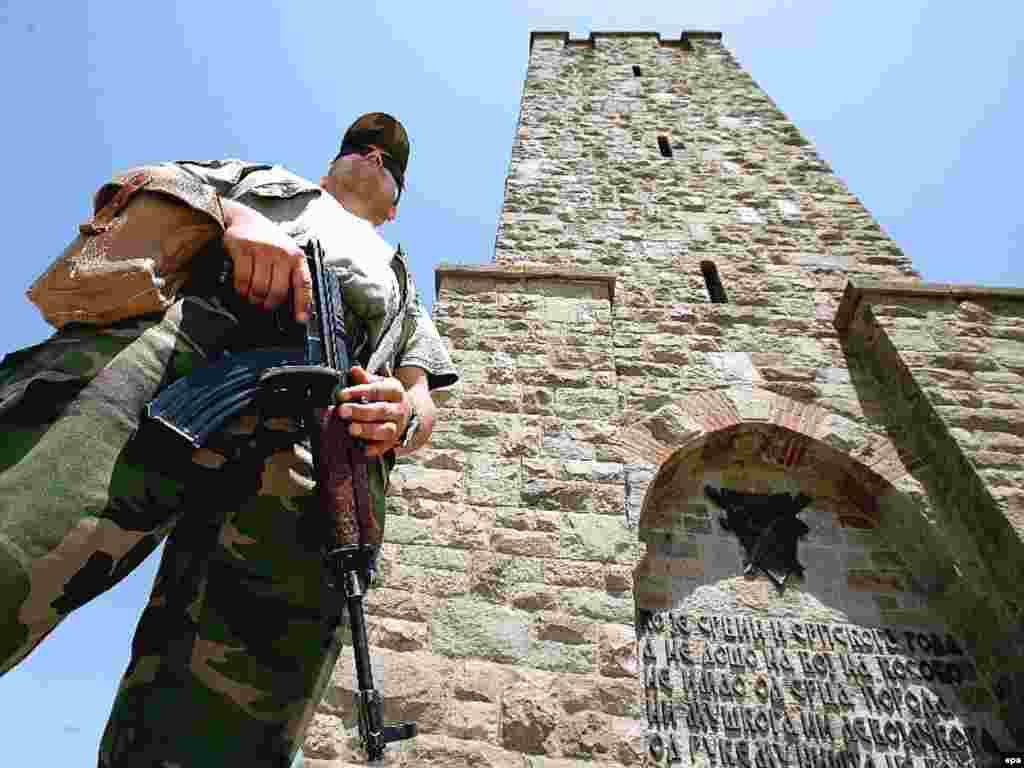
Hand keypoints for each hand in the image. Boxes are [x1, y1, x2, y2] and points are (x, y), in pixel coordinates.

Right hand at [221, 199, 311, 321]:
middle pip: (277, 291)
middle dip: (269, 304)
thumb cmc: (269, 243)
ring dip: (254, 299)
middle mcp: (282, 253)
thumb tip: (293, 306)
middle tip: (264, 307)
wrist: (246, 219)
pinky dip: (241, 289)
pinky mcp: (243, 248)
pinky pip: (242, 279)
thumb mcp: (285, 255)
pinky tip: (242, 290)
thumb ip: (290, 275)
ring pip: (259, 288)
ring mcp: (262, 250)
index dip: (303, 304)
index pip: (303, 284)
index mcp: (296, 257)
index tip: (300, 320)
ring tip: (252, 298)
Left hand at [335, 366, 410, 456]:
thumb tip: (354, 370)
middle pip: (381, 410)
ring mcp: (398, 426)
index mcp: (395, 391)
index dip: (358, 392)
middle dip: (360, 411)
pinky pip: (387, 447)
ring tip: (351, 429)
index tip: (341, 395)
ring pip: (386, 430)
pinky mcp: (395, 441)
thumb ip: (365, 379)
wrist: (406, 412)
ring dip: (368, 430)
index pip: (377, 390)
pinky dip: (376, 449)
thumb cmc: (386, 396)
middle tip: (341, 411)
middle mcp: (399, 409)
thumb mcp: (379, 383)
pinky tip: (364, 449)